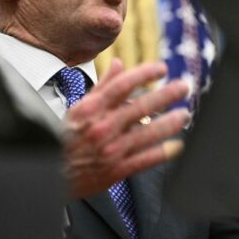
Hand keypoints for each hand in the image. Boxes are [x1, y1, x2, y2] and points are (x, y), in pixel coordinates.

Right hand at [62, 59, 189, 197]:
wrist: (53, 174)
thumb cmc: (67, 138)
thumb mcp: (79, 108)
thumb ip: (102, 86)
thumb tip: (119, 64)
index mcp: (91, 109)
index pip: (122, 85)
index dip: (144, 74)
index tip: (162, 68)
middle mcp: (102, 127)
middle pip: (140, 107)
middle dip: (165, 95)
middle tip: (184, 87)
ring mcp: (110, 150)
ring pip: (146, 133)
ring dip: (170, 123)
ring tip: (185, 115)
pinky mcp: (116, 170)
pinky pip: (144, 160)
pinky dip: (163, 153)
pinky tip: (177, 145)